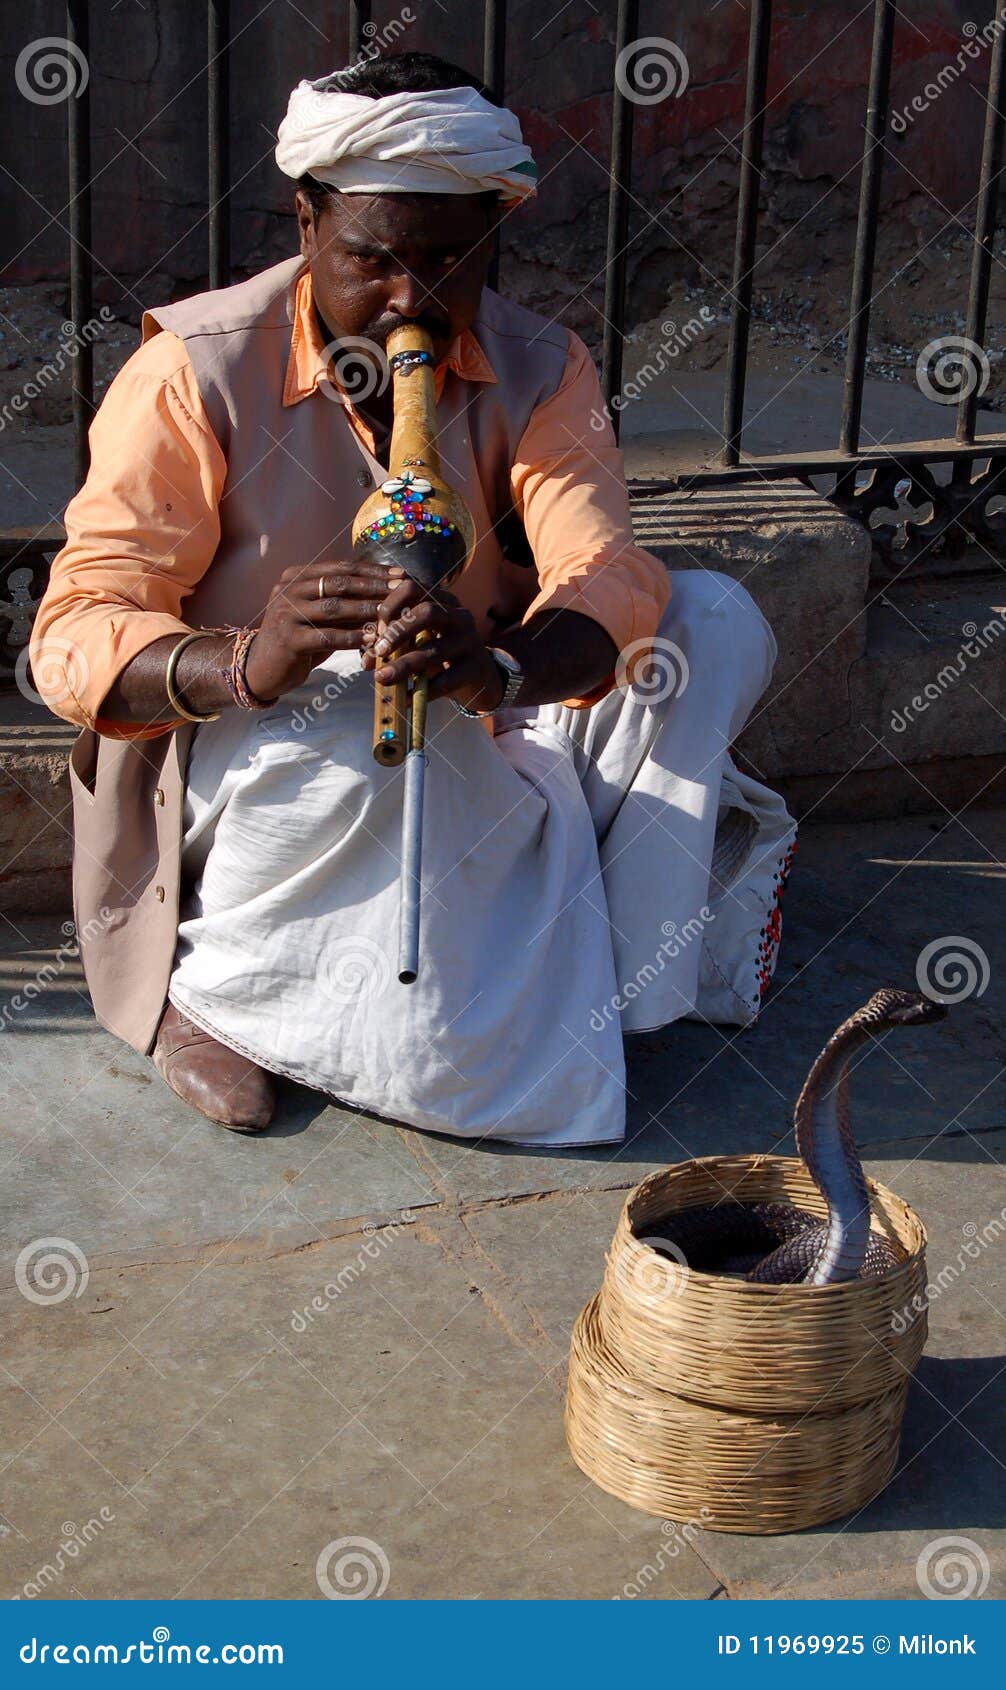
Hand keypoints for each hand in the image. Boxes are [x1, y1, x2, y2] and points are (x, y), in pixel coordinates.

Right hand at [245, 560, 404, 700]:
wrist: (261, 669)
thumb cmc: (298, 641)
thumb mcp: (319, 617)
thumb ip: (343, 604)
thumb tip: (385, 594)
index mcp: (295, 577)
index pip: (339, 569)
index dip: (371, 571)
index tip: (398, 574)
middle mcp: (288, 589)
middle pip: (339, 584)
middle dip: (373, 586)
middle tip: (400, 589)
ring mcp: (286, 613)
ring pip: (334, 608)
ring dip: (366, 611)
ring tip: (391, 614)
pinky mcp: (288, 639)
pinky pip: (327, 636)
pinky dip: (352, 638)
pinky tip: (372, 640)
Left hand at [361, 576, 504, 711]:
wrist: (479, 676)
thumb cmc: (441, 654)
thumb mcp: (418, 642)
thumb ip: (393, 644)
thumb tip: (367, 661)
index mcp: (441, 601)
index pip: (412, 588)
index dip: (389, 606)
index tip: (375, 629)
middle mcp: (459, 615)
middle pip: (427, 611)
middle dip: (398, 631)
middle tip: (380, 650)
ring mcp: (471, 641)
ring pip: (434, 650)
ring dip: (404, 665)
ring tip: (382, 678)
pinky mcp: (475, 668)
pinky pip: (446, 680)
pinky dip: (422, 691)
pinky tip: (404, 699)